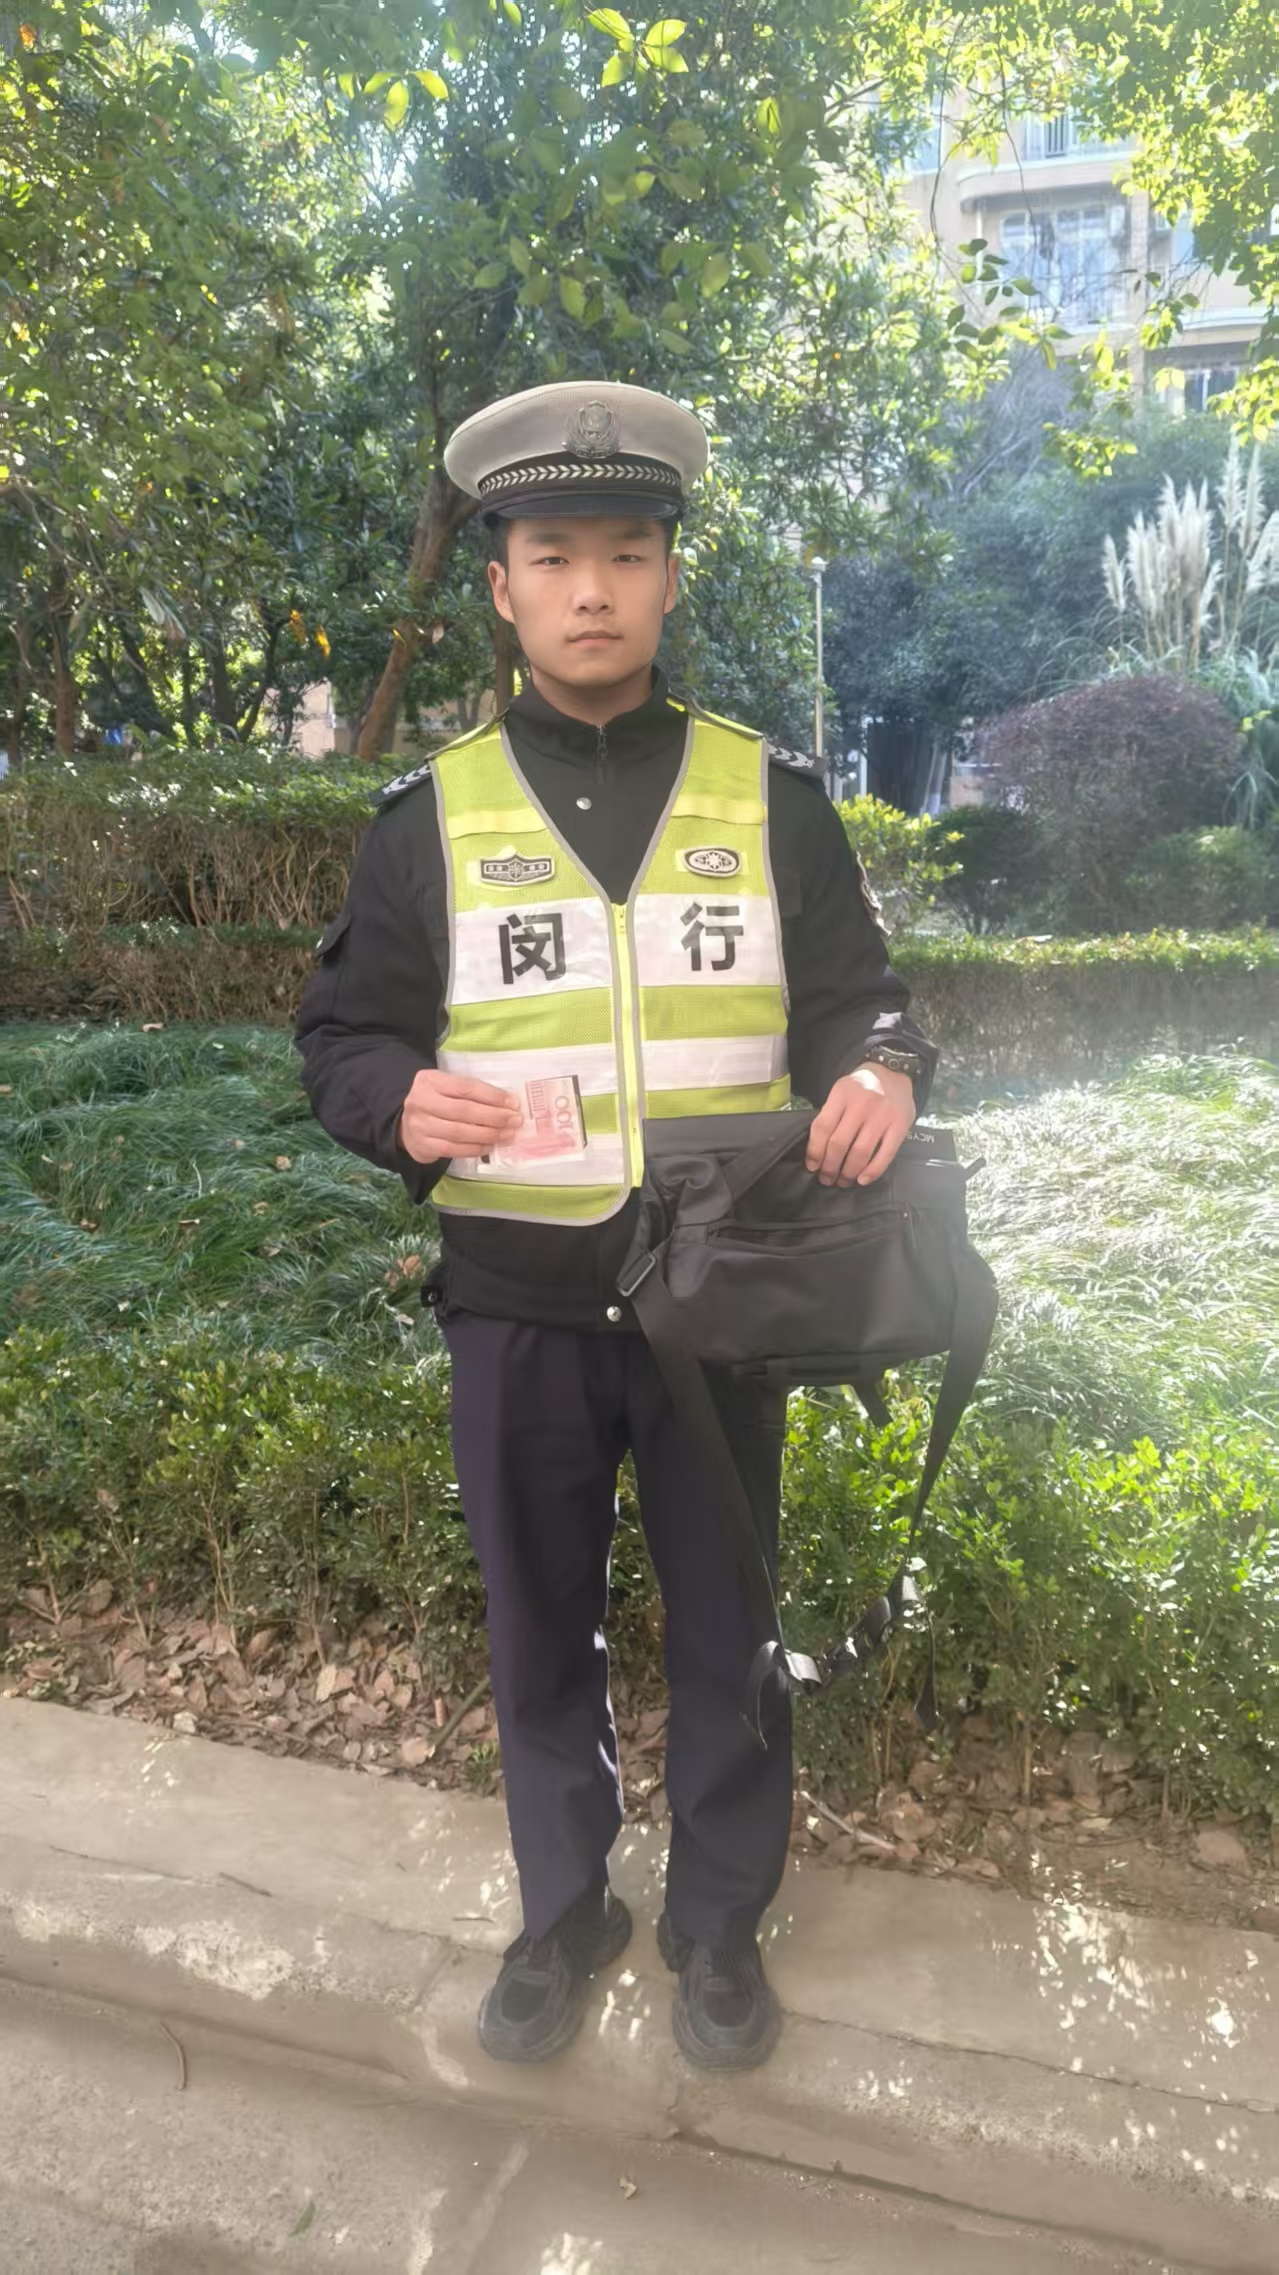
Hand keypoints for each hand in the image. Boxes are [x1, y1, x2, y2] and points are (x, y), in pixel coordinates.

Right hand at [396, 1069, 522, 1163]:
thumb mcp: (446, 1087)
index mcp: (430, 1080)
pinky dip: (475, 1149)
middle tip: (515, 1121)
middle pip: (464, 1111)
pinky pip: (454, 1149)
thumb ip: (470, 1092)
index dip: (492, 1096)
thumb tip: (508, 1104)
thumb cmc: (436, 1102)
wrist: (405, 1123)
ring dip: (488, 1134)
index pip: (466, 1088)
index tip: (513, 1103)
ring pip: (460, 1132)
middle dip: (494, 1116)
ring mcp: (420, 1125)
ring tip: (507, 1135)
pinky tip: (490, 1146)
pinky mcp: (423, 1146)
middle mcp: (421, 1101)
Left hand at [805, 1064, 915, 1187]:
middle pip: (839, 1143)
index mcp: (842, 1094)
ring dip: (848, 1172)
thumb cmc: (862, 1086)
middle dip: (830, 1167)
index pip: (822, 1127)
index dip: (815, 1151)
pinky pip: (885, 1154)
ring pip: (860, 1152)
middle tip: (826, 1179)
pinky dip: (873, 1171)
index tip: (812, 1166)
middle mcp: (861, 1104)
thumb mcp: (841, 1091)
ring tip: (842, 1181)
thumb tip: (818, 1150)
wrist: (893, 1071)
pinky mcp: (900, 1125)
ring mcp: (882, 1115)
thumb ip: (831, 1114)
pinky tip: (863, 1180)